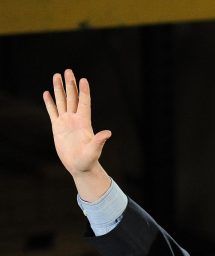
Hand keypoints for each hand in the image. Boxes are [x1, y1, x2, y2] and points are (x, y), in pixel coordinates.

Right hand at [42, 69, 111, 200]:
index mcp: (84, 122)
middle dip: (70, 84)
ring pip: (62, 102)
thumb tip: (108, 133)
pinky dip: (50, 103)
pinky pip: (52, 112)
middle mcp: (75, 119)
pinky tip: (46, 93)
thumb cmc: (89, 160)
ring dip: (59, 89)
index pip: (84, 103)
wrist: (80, 166)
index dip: (84, 91)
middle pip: (72, 98)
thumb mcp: (94, 150)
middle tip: (68, 70)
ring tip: (56, 75)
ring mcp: (66, 122)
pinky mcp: (58, 127)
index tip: (83, 79)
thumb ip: (99, 141)